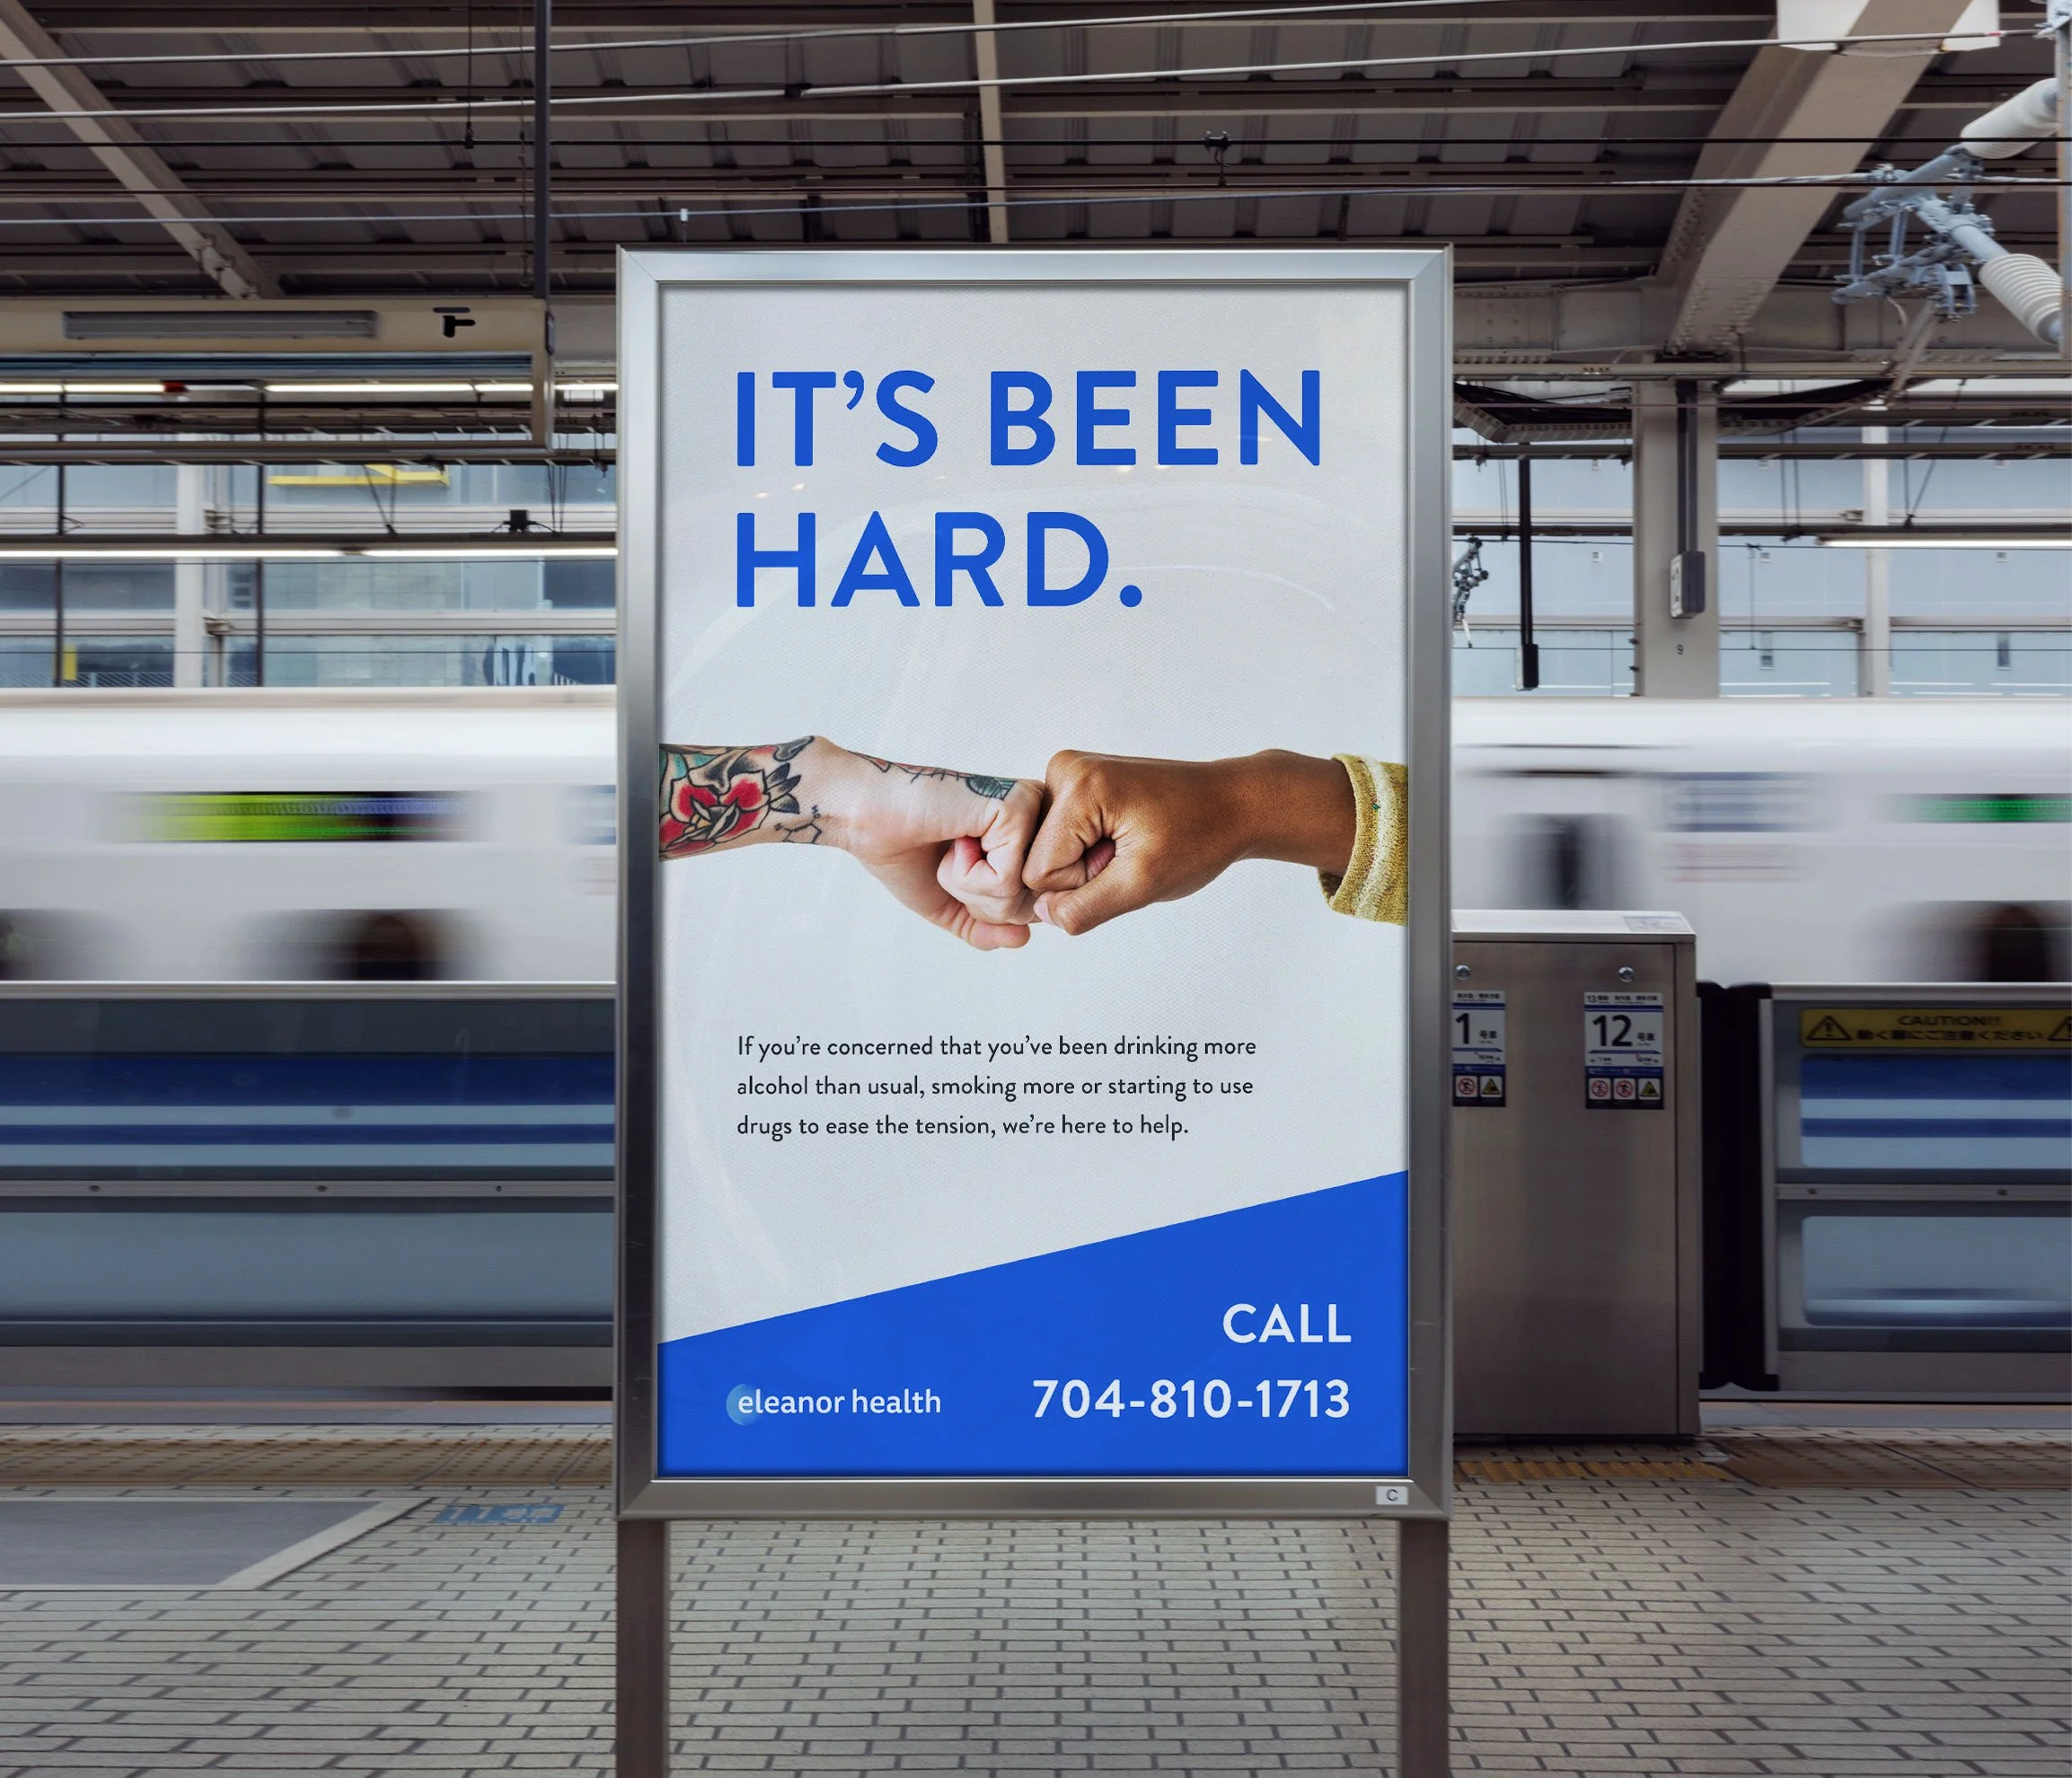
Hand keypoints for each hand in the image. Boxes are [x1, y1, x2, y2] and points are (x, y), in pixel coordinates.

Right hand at [837, 750, 1041, 951]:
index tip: (955, 868)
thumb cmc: (904, 851)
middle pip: (1029, 908)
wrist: (868, 819)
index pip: (1032, 909)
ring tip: (951, 846)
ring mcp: (1034, 811)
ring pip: (1019, 898)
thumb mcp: (952, 903)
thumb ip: (988, 927)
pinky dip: (966, 874)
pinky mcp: (1019, 808)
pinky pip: (1006, 880)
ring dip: (968, 887)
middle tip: (949, 858)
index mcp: (1029, 838)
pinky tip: (954, 839)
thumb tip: (1024, 939)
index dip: (983, 908)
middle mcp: (1040, 820)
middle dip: (978, 902)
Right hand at [1023, 749, 1355, 935]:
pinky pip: (1061, 837)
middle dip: (1083, 871)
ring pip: (1048, 850)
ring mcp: (1068, 773)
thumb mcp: (1144, 884)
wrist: (1233, 804)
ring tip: (1131, 844)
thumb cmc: (1199, 836)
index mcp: (1077, 787)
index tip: (1125, 862)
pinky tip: (1124, 837)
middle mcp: (1063, 769)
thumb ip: (1085, 908)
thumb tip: (1040, 914)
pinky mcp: (1077, 782)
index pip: (1038, 872)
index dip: (1083, 884)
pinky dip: (1091, 848)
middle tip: (1131, 853)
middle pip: (1038, 858)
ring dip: (1088, 861)